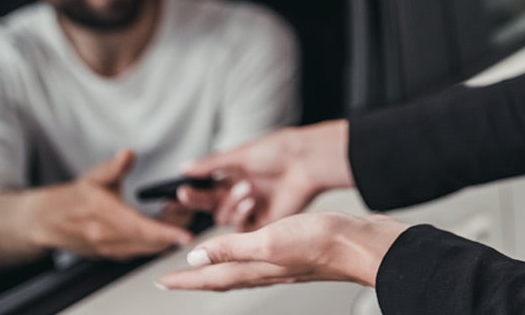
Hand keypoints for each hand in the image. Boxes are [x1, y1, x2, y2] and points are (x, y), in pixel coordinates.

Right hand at [26, 150, 194, 260]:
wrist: (46, 223)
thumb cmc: (70, 200)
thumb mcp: (93, 178)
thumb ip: (114, 167)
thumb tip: (128, 154)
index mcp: (105, 217)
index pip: (142, 229)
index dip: (167, 233)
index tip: (186, 235)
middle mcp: (109, 238)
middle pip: (152, 242)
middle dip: (175, 230)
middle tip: (189, 211)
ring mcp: (111, 250)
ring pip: (149, 249)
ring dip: (167, 237)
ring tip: (177, 215)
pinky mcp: (113, 256)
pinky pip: (142, 252)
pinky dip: (156, 242)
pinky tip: (163, 228)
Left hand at [155, 213, 408, 290]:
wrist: (362, 243)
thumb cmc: (322, 242)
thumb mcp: (268, 241)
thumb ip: (232, 250)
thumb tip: (197, 257)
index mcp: (255, 268)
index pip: (209, 277)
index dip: (184, 279)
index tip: (162, 282)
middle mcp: (265, 269)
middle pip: (221, 278)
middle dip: (196, 278)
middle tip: (175, 280)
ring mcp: (281, 263)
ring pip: (239, 270)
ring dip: (217, 269)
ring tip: (204, 266)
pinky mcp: (295, 253)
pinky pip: (259, 259)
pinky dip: (243, 256)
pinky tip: (249, 251)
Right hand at [179, 120, 354, 231]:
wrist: (305, 161)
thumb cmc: (276, 152)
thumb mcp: (239, 155)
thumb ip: (210, 165)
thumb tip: (183, 168)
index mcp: (234, 175)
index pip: (205, 188)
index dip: (190, 192)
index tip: (176, 193)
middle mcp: (241, 193)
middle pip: (210, 204)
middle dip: (198, 200)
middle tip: (187, 194)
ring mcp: (253, 208)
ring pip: (224, 216)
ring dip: (229, 204)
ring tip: (246, 189)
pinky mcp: (265, 221)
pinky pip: (243, 228)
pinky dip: (241, 216)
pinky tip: (250, 202)